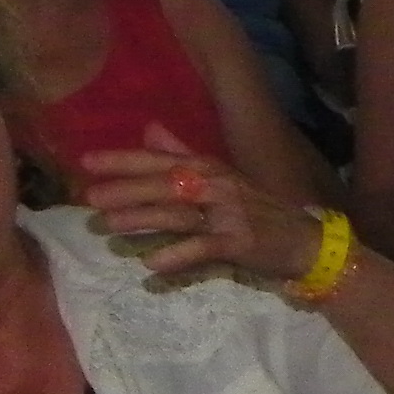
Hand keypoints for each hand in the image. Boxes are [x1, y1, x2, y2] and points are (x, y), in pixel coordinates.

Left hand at [82, 131, 317, 288]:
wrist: (306, 242)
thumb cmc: (258, 211)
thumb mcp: (221, 177)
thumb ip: (183, 154)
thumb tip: (149, 130)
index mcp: (209, 168)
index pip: (160, 159)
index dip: (124, 160)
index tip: (88, 162)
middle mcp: (217, 185)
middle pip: (165, 184)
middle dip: (126, 190)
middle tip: (90, 198)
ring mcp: (228, 214)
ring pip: (178, 213)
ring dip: (143, 218)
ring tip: (109, 226)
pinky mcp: (239, 243)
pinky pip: (203, 248)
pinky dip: (178, 255)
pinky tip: (151, 264)